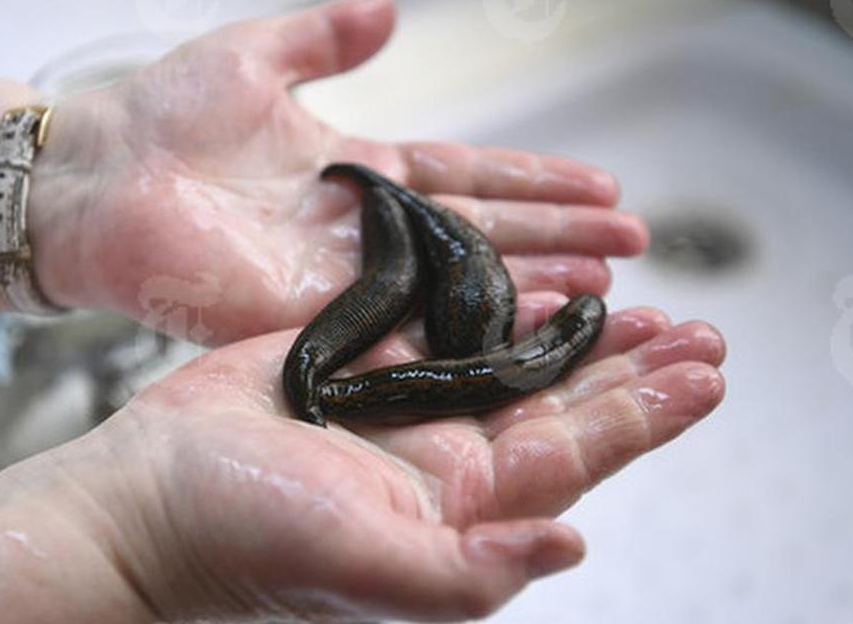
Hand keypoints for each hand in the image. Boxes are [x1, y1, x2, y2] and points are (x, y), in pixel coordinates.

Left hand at [30, 0, 646, 342]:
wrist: (90, 177)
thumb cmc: (159, 117)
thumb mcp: (255, 57)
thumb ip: (324, 38)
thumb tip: (391, 11)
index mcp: (357, 172)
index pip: (467, 175)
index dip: (535, 179)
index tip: (602, 184)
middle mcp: (363, 232)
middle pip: (482, 233)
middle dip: (558, 236)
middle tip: (634, 244)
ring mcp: (342, 279)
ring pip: (454, 285)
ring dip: (531, 284)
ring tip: (603, 285)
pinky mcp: (310, 318)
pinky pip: (401, 323)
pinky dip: (463, 325)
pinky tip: (521, 325)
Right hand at [66, 297, 725, 621]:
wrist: (148, 496)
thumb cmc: (244, 540)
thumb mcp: (366, 564)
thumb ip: (470, 570)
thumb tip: (573, 547)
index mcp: (458, 508)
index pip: (574, 455)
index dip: (643, 417)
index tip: (704, 377)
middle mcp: (441, 457)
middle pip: (558, 404)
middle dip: (631, 370)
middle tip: (698, 333)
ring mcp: (400, 406)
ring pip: (507, 360)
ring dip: (572, 331)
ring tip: (633, 300)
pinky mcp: (357, 361)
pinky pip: (442, 324)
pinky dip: (490, 300)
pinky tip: (530, 282)